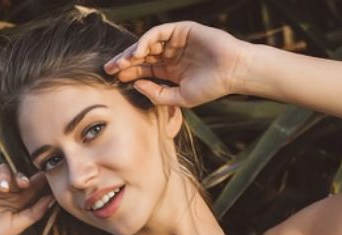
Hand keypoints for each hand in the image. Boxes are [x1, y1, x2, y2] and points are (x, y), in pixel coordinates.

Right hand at [0, 160, 53, 234]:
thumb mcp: (18, 224)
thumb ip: (35, 212)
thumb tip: (53, 198)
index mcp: (18, 201)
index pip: (32, 186)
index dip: (39, 180)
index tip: (46, 178)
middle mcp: (6, 191)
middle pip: (18, 174)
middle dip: (22, 177)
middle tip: (23, 185)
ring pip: (4, 168)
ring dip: (6, 175)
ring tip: (2, 189)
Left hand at [102, 21, 249, 107]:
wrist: (233, 72)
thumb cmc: (211, 87)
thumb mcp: (180, 97)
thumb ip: (157, 94)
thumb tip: (135, 84)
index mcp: (170, 71)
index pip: (143, 70)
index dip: (128, 73)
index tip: (114, 80)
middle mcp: (170, 54)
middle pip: (141, 56)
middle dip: (124, 62)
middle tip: (108, 70)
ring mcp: (175, 41)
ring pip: (146, 44)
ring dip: (132, 52)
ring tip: (121, 63)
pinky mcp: (181, 30)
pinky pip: (158, 33)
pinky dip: (145, 41)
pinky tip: (137, 53)